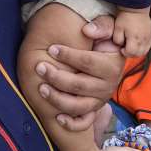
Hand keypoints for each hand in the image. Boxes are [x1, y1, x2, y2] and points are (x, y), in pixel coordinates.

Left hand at [36, 16, 124, 131]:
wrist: (110, 60)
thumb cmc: (105, 42)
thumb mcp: (109, 30)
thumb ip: (102, 26)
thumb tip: (87, 30)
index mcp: (112, 66)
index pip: (88, 62)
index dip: (69, 55)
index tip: (51, 49)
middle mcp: (107, 86)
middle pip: (79, 85)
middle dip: (57, 77)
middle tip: (39, 67)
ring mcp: (100, 101)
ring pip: (78, 106)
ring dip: (57, 99)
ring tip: (41, 88)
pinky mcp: (93, 111)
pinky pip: (83, 122)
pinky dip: (71, 124)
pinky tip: (57, 117)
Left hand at [113, 9, 150, 57]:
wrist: (136, 7)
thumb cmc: (125, 18)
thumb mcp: (117, 28)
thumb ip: (117, 40)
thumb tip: (121, 46)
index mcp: (134, 38)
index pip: (130, 53)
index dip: (124, 52)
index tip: (121, 48)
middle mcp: (143, 39)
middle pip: (138, 54)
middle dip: (130, 54)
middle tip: (125, 48)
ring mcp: (148, 37)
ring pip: (144, 51)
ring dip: (137, 52)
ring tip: (131, 46)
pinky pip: (149, 45)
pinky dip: (144, 48)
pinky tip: (138, 43)